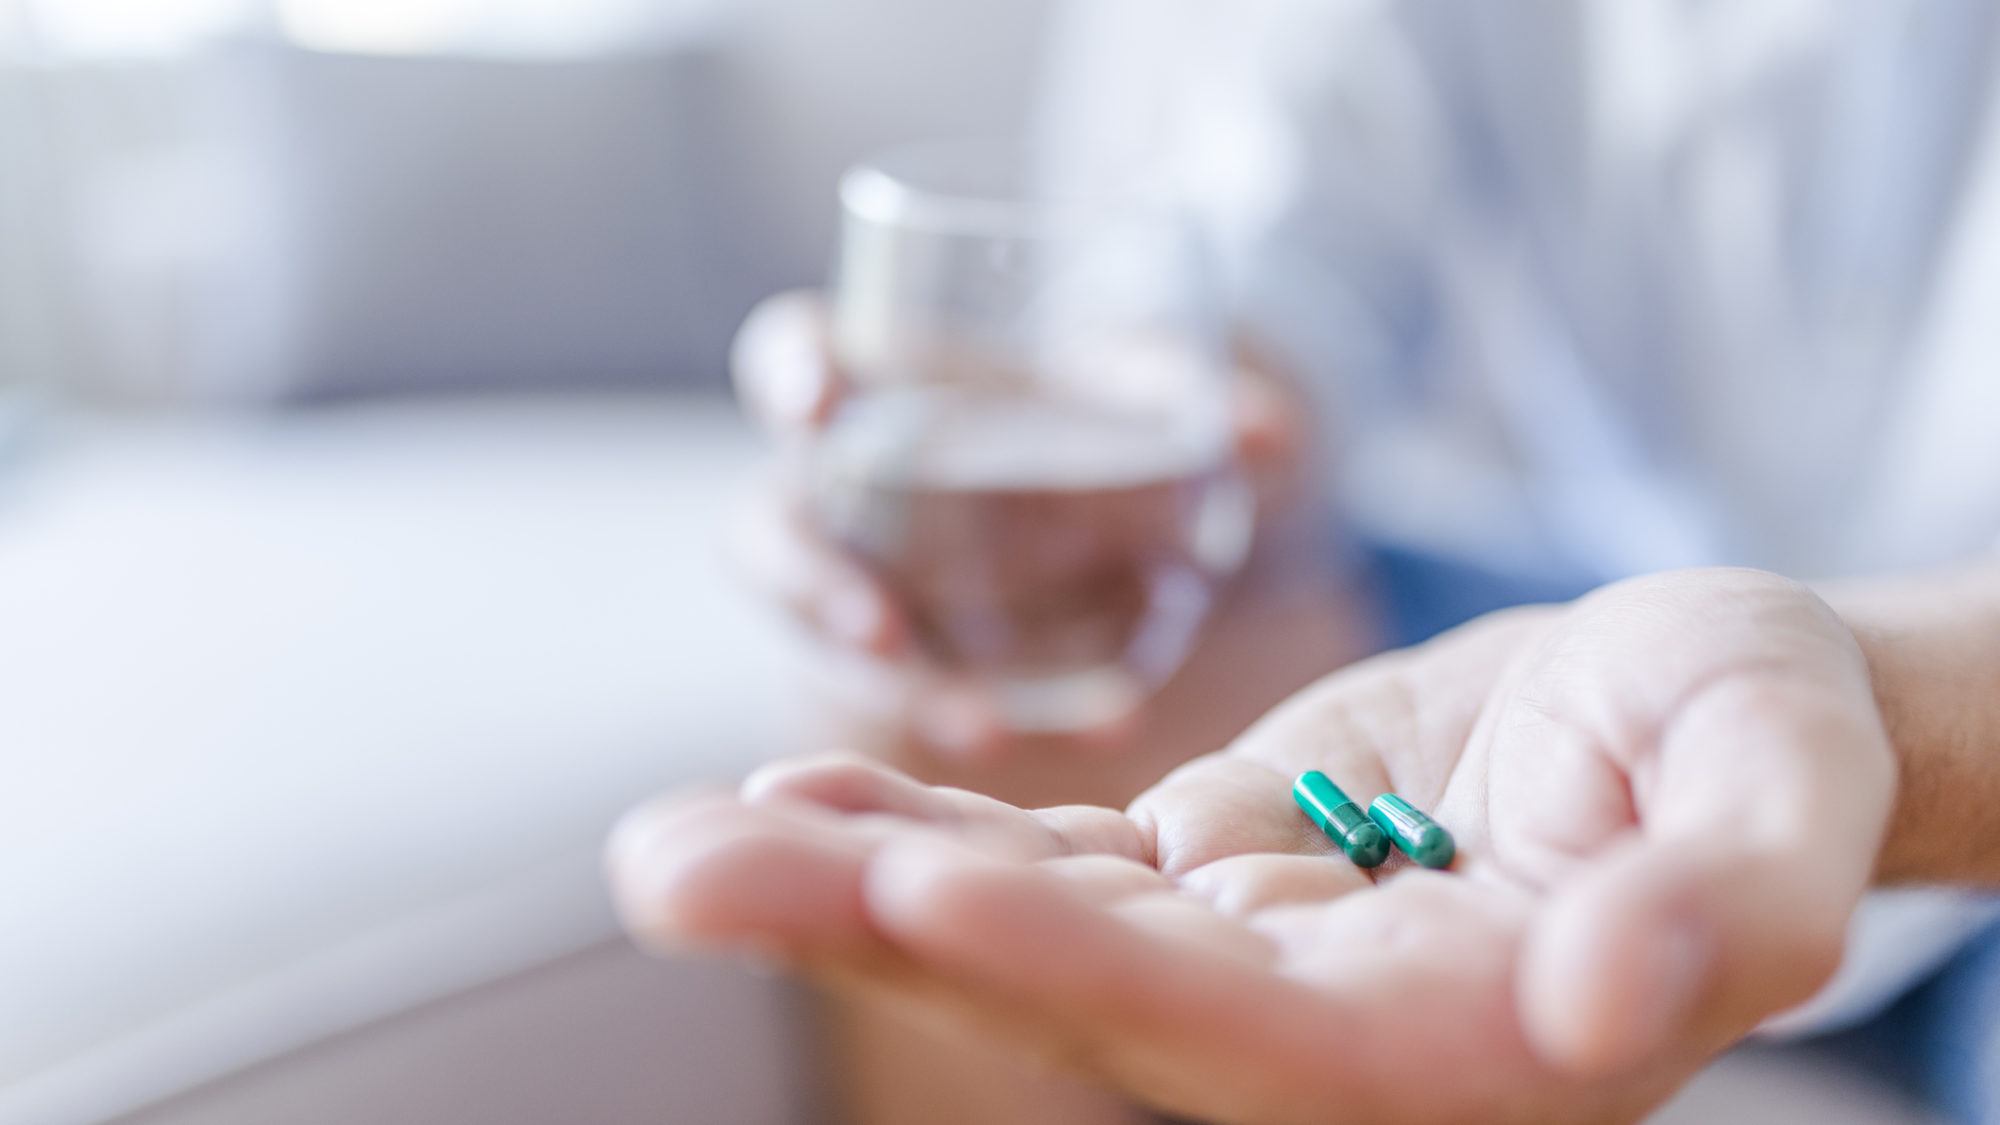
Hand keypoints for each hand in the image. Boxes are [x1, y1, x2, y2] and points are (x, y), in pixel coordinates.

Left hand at [610, 568, 1893, 1122]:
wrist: (1700, 714)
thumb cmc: (1764, 738)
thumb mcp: (1790, 789)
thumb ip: (1733, 900)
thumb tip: (1612, 1008)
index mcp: (1462, 1048)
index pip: (1253, 1037)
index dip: (1085, 973)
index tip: (920, 902)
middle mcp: (1324, 1033)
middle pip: (1080, 998)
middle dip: (880, 933)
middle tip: (679, 874)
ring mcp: (1248, 953)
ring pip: (1032, 929)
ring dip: (852, 885)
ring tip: (680, 843)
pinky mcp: (1210, 875)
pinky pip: (1051, 867)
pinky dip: (928, 832)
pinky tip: (802, 796)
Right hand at [728, 291, 1368, 800]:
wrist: (1125, 505)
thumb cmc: (1097, 413)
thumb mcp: (1145, 394)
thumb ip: (1189, 401)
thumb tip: (1272, 434)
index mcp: (877, 381)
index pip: (793, 354)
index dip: (792, 375)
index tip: (818, 404)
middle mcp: (846, 488)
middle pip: (776, 528)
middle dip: (813, 584)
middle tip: (883, 632)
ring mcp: (870, 581)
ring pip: (833, 640)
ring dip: (901, 686)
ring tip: (983, 732)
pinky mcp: (918, 661)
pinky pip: (931, 696)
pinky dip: (1003, 719)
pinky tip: (1105, 735)